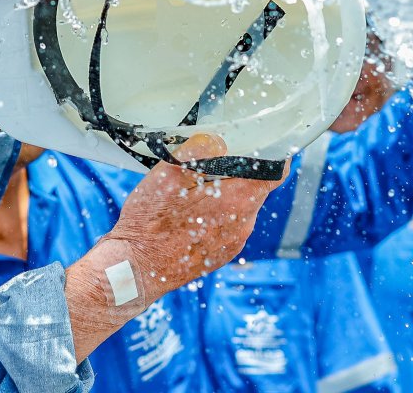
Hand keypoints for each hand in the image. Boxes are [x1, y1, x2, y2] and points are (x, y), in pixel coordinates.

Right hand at [63, 134, 283, 359]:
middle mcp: (243, 224)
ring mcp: (233, 242)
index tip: (258, 144)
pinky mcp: (220, 254)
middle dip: (238, 173)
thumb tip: (219, 141)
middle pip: (255, 188)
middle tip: (208, 164)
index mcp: (237, 201)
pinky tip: (187, 215)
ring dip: (223, 195)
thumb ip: (198, 151)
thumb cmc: (149, 223)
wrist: (135, 269)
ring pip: (239, 207)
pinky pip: (227, 225)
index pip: (277, 173)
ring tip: (191, 192)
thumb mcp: (168, 174)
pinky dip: (213, 214)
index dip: (272, 155)